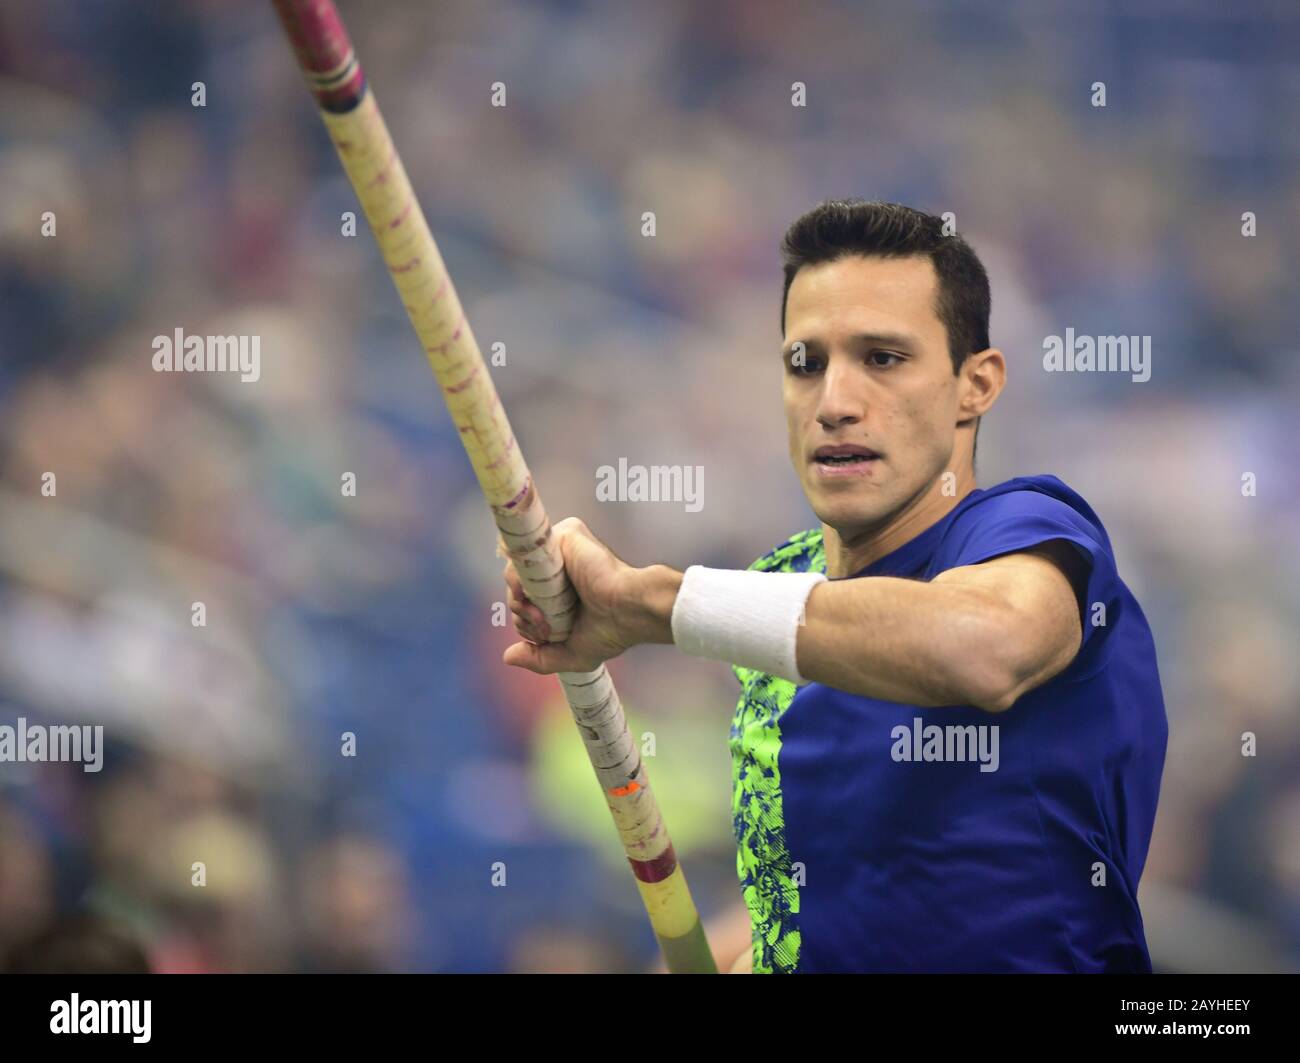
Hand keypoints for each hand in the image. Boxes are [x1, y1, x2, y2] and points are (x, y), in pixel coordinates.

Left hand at [502, 517, 639, 673]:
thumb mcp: (570, 653)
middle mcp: (560, 566)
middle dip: (522, 613)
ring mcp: (561, 549)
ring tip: (541, 616)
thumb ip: (539, 658)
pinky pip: (527, 551)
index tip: (544, 635)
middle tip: (544, 628)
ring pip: (518, 569)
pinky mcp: (564, 535)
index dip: (526, 621)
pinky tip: (532, 595)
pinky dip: (520, 576)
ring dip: (519, 599)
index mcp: (563, 589)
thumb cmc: (611, 631)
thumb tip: (509, 657)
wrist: (630, 611)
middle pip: (519, 585)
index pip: (527, 599)